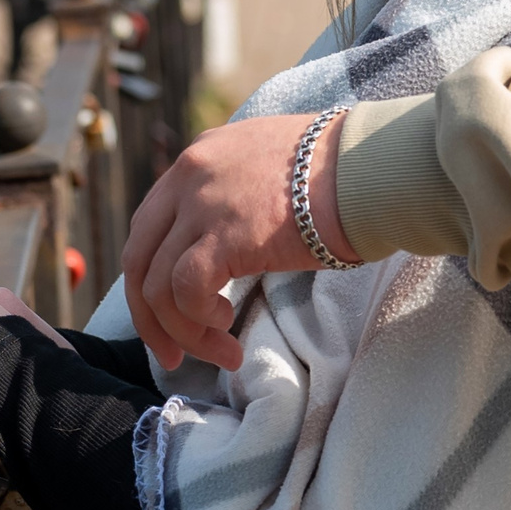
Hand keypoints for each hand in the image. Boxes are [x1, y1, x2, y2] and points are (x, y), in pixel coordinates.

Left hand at [122, 113, 357, 370]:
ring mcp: (201, 204)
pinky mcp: (223, 237)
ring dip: (182, 331)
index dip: (153, 273)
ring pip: (157, 284)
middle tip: (172, 352)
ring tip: (223, 351)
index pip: (152, 222)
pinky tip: (229, 329)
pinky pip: (184, 291)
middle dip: (150, 315)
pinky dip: (198, 322)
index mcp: (202, 157)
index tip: (172, 311)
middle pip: (139, 256)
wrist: (372, 167)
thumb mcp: (273, 165)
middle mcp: (190, 175)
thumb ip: (241, 192)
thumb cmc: (345, 172)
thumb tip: (236, 242)